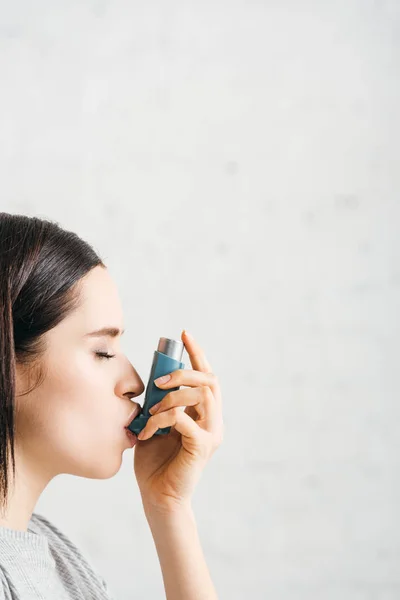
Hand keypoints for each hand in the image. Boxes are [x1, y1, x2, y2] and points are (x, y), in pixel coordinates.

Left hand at [133, 330, 223, 513]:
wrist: (157, 495)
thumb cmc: (155, 459)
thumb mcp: (155, 421)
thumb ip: (160, 401)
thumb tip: (154, 376)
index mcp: (204, 412)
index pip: (207, 375)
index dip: (197, 352)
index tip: (184, 333)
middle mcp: (214, 420)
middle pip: (209, 380)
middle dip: (182, 372)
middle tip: (158, 380)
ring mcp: (212, 433)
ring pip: (201, 395)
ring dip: (170, 396)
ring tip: (150, 410)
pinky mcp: (202, 446)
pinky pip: (184, 419)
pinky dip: (162, 418)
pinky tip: (147, 431)